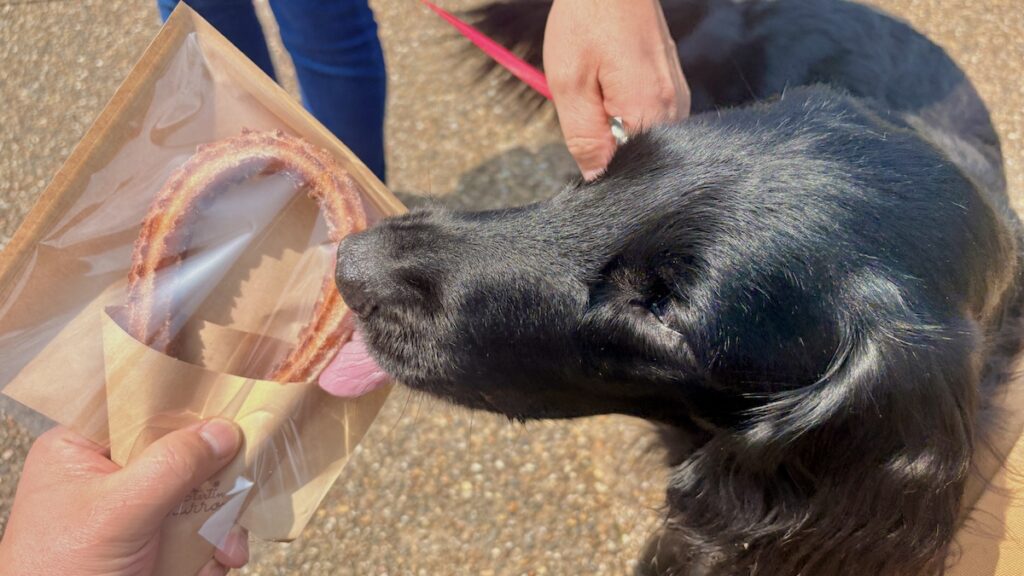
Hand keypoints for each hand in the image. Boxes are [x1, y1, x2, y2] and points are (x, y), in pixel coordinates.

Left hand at [0, 421, 247, 575]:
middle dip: (216, 475)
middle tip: (243, 483)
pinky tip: (217, 562)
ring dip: (223, 519)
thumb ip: (172, 466)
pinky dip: (217, 548)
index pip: (142, 406)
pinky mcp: (158, 544)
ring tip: (229, 547)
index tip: (234, 406)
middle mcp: (112, 472)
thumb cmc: (59, 572)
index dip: (189, 404)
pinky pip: (203, 530)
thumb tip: (224, 430)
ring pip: (201, 492)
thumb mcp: (117, 512)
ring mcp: (138, 510)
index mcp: (83, 448)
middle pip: (183, 449)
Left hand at [543, 0, 690, 178]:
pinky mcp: (672, 86)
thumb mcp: (570, 83)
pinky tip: (609, 87)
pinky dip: (625, 112)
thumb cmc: (588, 21)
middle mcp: (675, 109)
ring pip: (644, 137)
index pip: (631, 170)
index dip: (603, 168)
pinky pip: (649, 117)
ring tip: (597, 90)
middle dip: (609, 147)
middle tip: (586, 108)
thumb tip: (596, 179)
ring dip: (615, 127)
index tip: (583, 148)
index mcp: (651, 111)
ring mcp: (678, 96)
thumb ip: (583, 138)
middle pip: (641, 155)